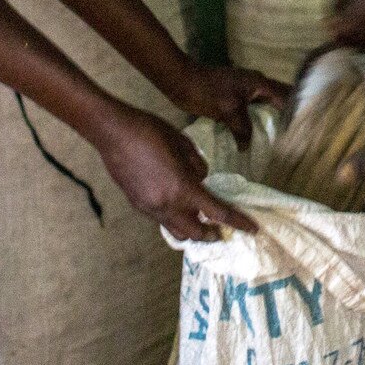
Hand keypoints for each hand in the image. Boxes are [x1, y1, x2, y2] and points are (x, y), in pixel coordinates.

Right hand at [93, 107, 256, 241]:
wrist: (113, 132)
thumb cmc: (149, 130)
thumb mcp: (182, 142)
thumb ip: (196, 164)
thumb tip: (201, 177)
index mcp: (182, 188)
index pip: (217, 212)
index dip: (237, 222)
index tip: (252, 229)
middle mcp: (166, 204)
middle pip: (195, 233)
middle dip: (212, 234)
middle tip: (222, 230)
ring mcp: (149, 207)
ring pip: (175, 231)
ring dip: (192, 231)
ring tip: (201, 223)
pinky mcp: (137, 204)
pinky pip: (161, 220)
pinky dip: (174, 219)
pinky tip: (177, 208)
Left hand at [167, 62, 289, 147]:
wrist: (181, 80)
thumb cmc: (206, 91)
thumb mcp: (228, 111)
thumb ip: (242, 128)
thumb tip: (247, 148)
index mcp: (259, 83)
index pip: (286, 97)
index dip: (295, 113)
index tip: (301, 131)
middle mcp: (257, 84)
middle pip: (279, 100)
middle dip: (287, 115)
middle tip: (293, 137)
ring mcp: (246, 90)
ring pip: (266, 105)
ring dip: (272, 119)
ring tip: (278, 139)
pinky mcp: (235, 98)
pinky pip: (252, 110)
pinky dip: (256, 121)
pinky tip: (256, 136)